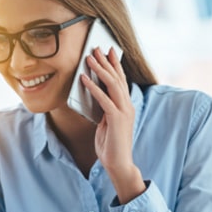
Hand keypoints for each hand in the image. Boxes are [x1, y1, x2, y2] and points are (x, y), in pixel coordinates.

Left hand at [80, 47, 144, 202]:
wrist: (118, 162)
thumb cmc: (110, 145)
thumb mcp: (105, 123)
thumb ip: (104, 109)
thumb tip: (95, 97)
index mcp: (126, 106)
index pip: (121, 80)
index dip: (115, 65)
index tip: (108, 51)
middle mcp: (127, 105)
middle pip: (117, 78)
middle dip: (106, 61)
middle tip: (96, 48)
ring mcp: (123, 111)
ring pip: (112, 84)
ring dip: (99, 69)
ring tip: (88, 58)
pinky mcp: (116, 119)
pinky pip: (103, 99)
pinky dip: (93, 87)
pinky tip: (84, 79)